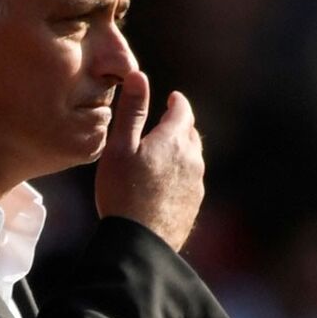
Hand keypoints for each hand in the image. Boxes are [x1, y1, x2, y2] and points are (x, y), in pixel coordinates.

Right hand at [95, 71, 204, 251]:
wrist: (140, 242)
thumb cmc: (122, 192)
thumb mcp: (119, 148)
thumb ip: (131, 112)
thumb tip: (138, 75)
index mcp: (174, 140)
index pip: (183, 111)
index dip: (177, 102)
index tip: (172, 98)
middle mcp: (192, 159)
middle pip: (191, 134)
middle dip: (180, 125)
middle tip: (167, 123)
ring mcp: (196, 184)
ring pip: (192, 158)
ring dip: (181, 150)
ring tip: (164, 153)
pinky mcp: (194, 204)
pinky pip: (191, 180)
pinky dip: (181, 173)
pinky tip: (165, 182)